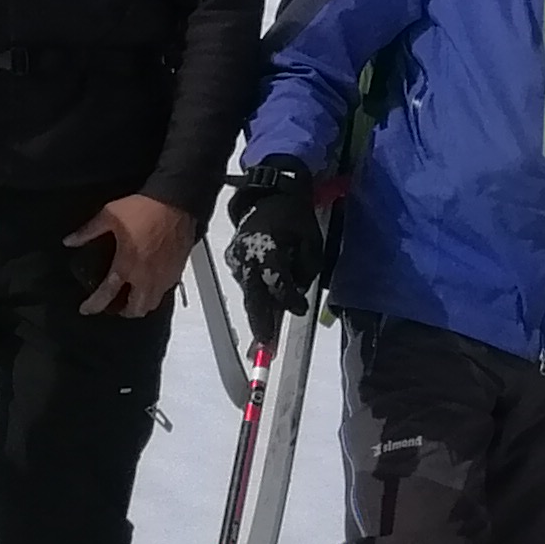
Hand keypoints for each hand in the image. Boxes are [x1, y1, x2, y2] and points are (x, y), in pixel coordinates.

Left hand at [69, 192, 194, 318]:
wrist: (176, 202)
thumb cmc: (146, 208)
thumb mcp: (109, 216)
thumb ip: (88, 231)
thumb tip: (71, 240)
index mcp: (126, 266)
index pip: (106, 295)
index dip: (94, 306)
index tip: (86, 308)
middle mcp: (145, 277)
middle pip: (134, 309)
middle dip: (122, 312)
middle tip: (114, 306)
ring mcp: (163, 276)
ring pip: (151, 304)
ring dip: (140, 305)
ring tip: (132, 298)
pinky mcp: (177, 270)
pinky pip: (165, 291)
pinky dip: (155, 293)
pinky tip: (150, 283)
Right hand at [222, 161, 327, 336]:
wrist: (266, 195)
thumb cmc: (293, 216)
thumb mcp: (311, 239)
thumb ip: (308, 266)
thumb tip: (299, 289)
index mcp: (267, 249)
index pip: (277, 283)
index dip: (290, 299)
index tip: (301, 309)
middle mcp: (247, 258)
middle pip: (254, 298)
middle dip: (261, 324)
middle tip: (265, 347)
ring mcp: (237, 261)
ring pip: (250, 293)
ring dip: (260, 311)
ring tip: (266, 338)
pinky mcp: (233, 261)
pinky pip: (247, 283)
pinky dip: (257, 295)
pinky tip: (264, 309)